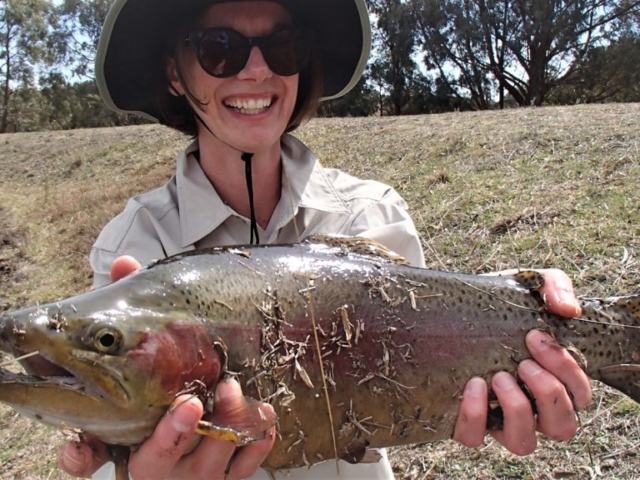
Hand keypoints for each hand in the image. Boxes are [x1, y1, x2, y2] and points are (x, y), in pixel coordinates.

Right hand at [58, 256, 276, 478]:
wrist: (199, 444)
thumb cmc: (162, 390)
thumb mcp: (143, 356)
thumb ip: (132, 314)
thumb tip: (125, 264)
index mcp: (123, 443)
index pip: (90, 459)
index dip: (81, 456)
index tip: (79, 445)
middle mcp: (155, 464)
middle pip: (155, 462)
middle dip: (172, 434)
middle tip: (190, 404)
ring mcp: (191, 474)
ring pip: (205, 467)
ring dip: (221, 428)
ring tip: (234, 391)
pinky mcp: (226, 476)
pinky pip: (244, 468)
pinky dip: (257, 444)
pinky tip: (266, 416)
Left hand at [453, 269, 591, 454]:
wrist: (450, 307)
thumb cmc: (499, 303)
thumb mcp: (528, 284)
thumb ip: (555, 287)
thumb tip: (568, 309)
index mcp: (553, 379)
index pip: (579, 394)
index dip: (566, 370)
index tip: (536, 337)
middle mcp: (532, 406)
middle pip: (562, 426)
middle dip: (548, 393)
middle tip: (523, 363)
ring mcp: (499, 419)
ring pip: (523, 443)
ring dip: (517, 410)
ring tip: (499, 376)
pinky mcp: (467, 421)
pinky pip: (474, 438)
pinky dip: (475, 417)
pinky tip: (472, 385)